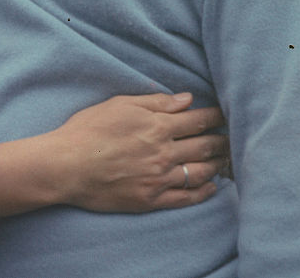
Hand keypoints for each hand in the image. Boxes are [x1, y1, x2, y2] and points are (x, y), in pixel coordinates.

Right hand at [54, 92, 227, 212]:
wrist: (68, 166)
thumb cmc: (89, 129)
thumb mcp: (120, 104)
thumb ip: (155, 102)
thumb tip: (186, 100)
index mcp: (156, 126)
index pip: (196, 120)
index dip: (214, 116)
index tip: (223, 114)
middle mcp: (163, 153)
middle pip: (204, 146)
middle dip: (221, 140)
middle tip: (232, 137)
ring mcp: (159, 178)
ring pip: (199, 172)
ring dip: (216, 164)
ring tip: (225, 159)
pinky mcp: (152, 199)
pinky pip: (185, 198)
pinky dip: (203, 192)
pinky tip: (211, 187)